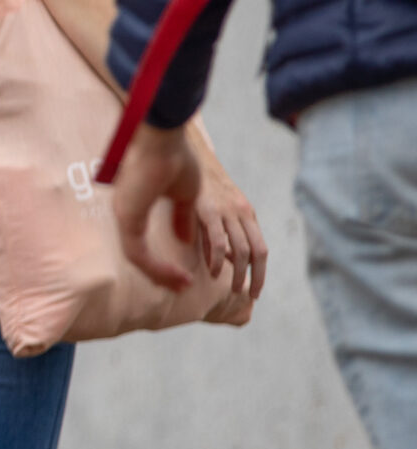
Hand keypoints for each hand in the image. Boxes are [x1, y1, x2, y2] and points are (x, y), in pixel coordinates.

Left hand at [111, 122, 203, 290]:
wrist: (165, 139)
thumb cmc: (175, 159)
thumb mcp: (185, 195)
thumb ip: (183, 218)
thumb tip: (187, 240)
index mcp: (136, 206)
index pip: (142, 243)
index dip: (161, 261)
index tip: (184, 274)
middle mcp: (126, 213)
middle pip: (138, 256)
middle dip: (160, 274)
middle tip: (181, 286)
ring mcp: (124, 216)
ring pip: (138, 260)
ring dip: (162, 275)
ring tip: (183, 284)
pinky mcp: (127, 218)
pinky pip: (138, 254)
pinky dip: (158, 268)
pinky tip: (179, 277)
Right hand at [192, 149, 269, 302]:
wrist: (188, 153)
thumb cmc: (200, 182)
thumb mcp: (219, 206)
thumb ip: (223, 230)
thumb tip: (224, 259)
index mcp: (246, 212)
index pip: (261, 249)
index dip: (261, 272)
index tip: (255, 290)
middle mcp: (241, 212)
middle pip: (257, 252)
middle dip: (256, 277)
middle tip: (248, 295)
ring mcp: (226, 211)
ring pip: (242, 250)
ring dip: (238, 273)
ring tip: (231, 288)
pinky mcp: (208, 209)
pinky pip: (218, 241)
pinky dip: (218, 260)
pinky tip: (213, 271)